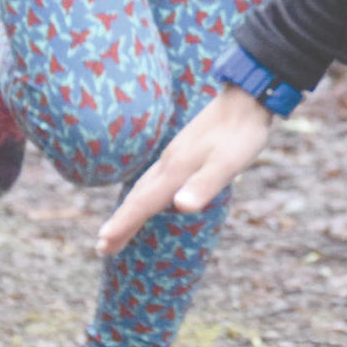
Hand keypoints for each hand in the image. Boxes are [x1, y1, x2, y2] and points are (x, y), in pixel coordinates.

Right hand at [96, 86, 273, 255]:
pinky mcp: (181, 153)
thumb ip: (204, 185)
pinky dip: (143, 196)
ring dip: (129, 210)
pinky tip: (148, 198)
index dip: (124, 224)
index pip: (143, 202)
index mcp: (176, 170)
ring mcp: (173, 157)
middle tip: (101, 247)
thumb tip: (180, 206)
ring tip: (116, 230)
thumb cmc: (240, 135)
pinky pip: (153, 180)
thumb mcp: (228, 163)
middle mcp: (168, 164)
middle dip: (120, 223)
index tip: (102, 244)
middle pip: (138, 198)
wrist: (245, 99)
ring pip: (143, 188)